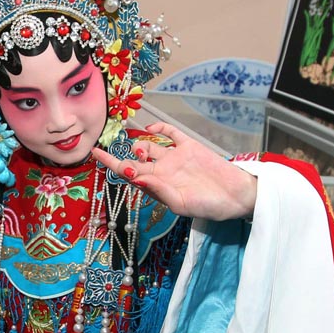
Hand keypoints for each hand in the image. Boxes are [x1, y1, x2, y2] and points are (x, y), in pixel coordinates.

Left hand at [90, 122, 256, 220]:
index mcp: (157, 186)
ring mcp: (174, 157)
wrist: (238, 196)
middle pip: (134, 160)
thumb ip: (159, 191)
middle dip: (122, 156)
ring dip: (139, 144)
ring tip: (141, 150)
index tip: (94, 153)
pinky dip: (159, 127)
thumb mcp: (182, 204)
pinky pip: (170, 134)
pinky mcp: (189, 146)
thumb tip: (137, 179)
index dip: (111, 163)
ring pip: (148, 145)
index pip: (128, 174)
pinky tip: (151, 126)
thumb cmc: (210, 206)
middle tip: (117, 154)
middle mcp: (162, 170)